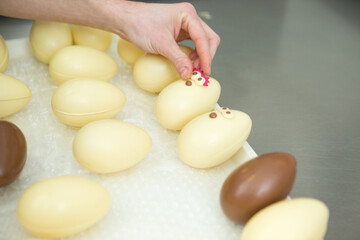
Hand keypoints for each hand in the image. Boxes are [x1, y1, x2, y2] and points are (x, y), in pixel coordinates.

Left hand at [105, 1, 220, 78]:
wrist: (125, 20)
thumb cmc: (139, 23)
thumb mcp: (160, 43)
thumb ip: (177, 59)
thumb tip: (188, 74)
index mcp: (187, 14)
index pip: (203, 38)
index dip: (206, 56)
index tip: (205, 71)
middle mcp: (188, 18)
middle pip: (209, 38)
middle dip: (206, 55)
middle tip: (201, 71)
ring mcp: (184, 25)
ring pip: (203, 42)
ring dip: (201, 56)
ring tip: (193, 68)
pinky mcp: (179, 32)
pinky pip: (193, 44)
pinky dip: (194, 54)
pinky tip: (188, 63)